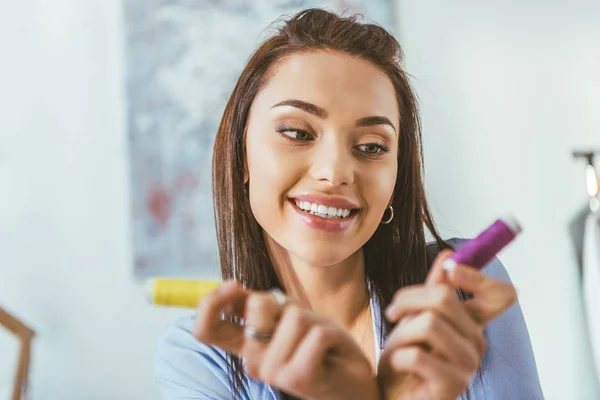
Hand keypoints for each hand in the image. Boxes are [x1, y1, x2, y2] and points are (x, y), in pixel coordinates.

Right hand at [192, 282, 378, 399]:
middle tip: (301, 324)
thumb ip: (258, 305)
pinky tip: (331, 352)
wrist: (351, 383)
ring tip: (318, 341)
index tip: (234, 285)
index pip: (206, 328)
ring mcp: (273, 372)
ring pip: (295, 315)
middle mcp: (252, 362)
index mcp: (245, 347)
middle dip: (284, 301)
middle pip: (256, 305)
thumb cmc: (317, 344)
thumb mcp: (285, 317)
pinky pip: (317, 332)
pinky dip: (333, 333)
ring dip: (314, 320)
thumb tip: (231, 285)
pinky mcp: (298, 378)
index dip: (211, 301)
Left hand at [377, 250, 516, 399]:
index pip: (501, 294)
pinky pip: (418, 355)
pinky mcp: (454, 384)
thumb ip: (433, 289)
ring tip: (396, 346)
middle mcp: (478, 341)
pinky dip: (398, 357)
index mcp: (472, 322)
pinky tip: (398, 366)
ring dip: (401, 333)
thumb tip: (449, 254)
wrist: (394, 396)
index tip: (450, 270)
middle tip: (392, 313)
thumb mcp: (414, 317)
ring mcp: (469, 364)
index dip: (478, 276)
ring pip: (429, 323)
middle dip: (408, 300)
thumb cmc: (405, 359)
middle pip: (445, 298)